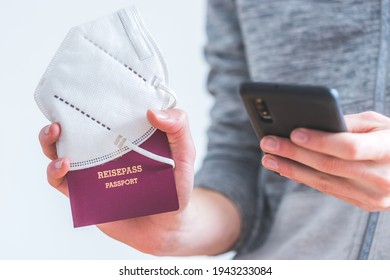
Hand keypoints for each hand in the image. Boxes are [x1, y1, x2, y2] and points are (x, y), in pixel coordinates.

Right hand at [39, 109, 239, 255]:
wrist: (168, 226)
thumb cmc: (176, 186)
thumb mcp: (185, 152)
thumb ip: (178, 128)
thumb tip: (151, 111)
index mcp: (126, 135)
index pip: (104, 112)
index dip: (91, 98)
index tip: (85, 88)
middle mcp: (106, 150)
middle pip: (75, 130)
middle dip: (61, 118)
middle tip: (61, 116)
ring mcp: (94, 171)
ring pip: (61, 152)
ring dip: (50, 141)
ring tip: (56, 133)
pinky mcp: (86, 193)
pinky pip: (62, 181)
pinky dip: (55, 172)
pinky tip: (64, 166)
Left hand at [260, 111, 389, 211]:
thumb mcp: (380, 124)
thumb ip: (349, 124)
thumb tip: (311, 124)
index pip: (349, 148)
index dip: (320, 141)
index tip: (294, 133)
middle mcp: (383, 177)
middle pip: (330, 166)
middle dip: (294, 154)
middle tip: (268, 143)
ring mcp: (375, 196)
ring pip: (325, 182)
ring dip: (292, 170)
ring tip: (268, 158)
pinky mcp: (365, 204)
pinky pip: (329, 190)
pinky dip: (304, 179)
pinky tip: (286, 169)